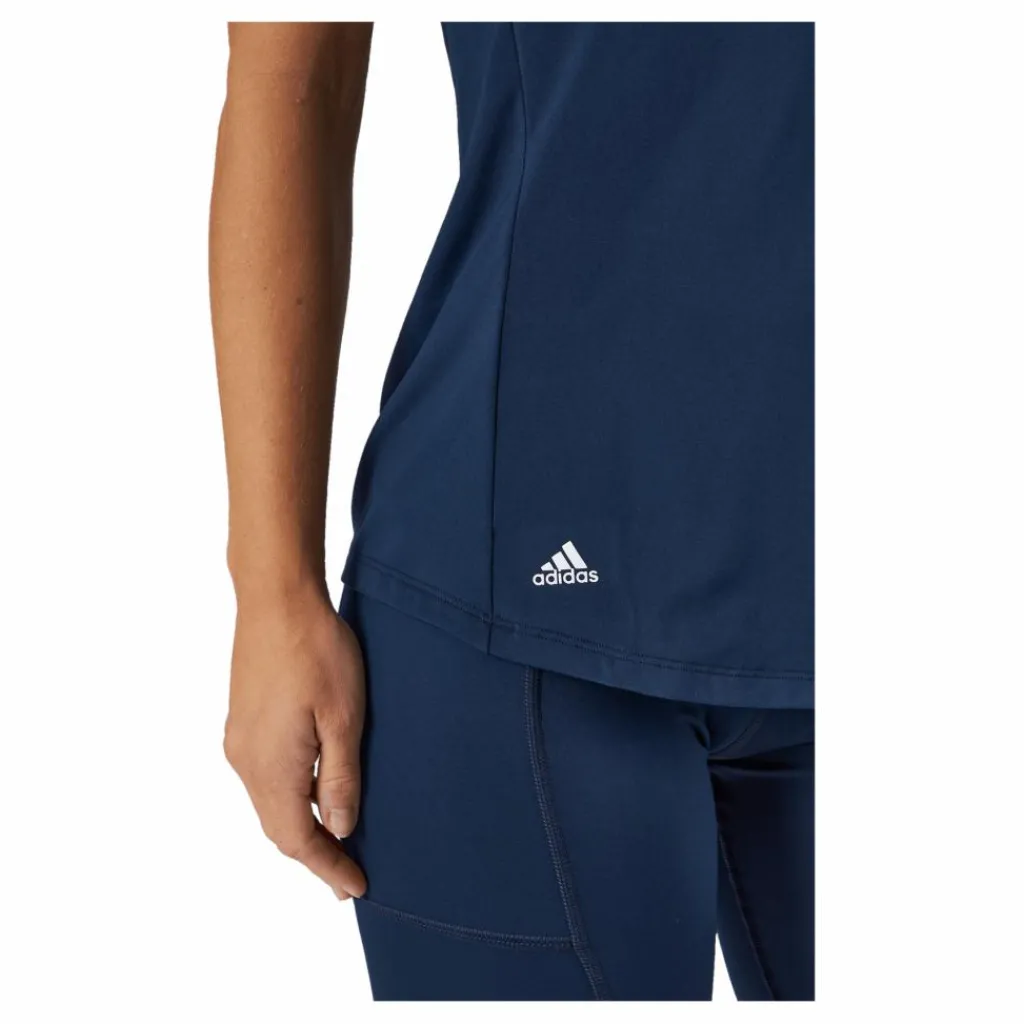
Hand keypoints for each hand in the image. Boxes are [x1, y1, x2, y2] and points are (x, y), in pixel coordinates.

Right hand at [223, 581, 366, 899]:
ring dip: (301, 825)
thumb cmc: (316, 651)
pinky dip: (289, 797)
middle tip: (349, 875)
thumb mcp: (344, 718)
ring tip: (336, 840)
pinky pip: (264, 777)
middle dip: (314, 854)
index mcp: (270, 767)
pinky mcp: (242, 721)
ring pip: (269, 803)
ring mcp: (239, 740)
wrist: (276, 599)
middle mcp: (245, 761)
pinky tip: (313, 791)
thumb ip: (340, 778)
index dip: (327, 867)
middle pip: (278, 827)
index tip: (356, 887)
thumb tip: (341, 828)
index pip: (297, 839)